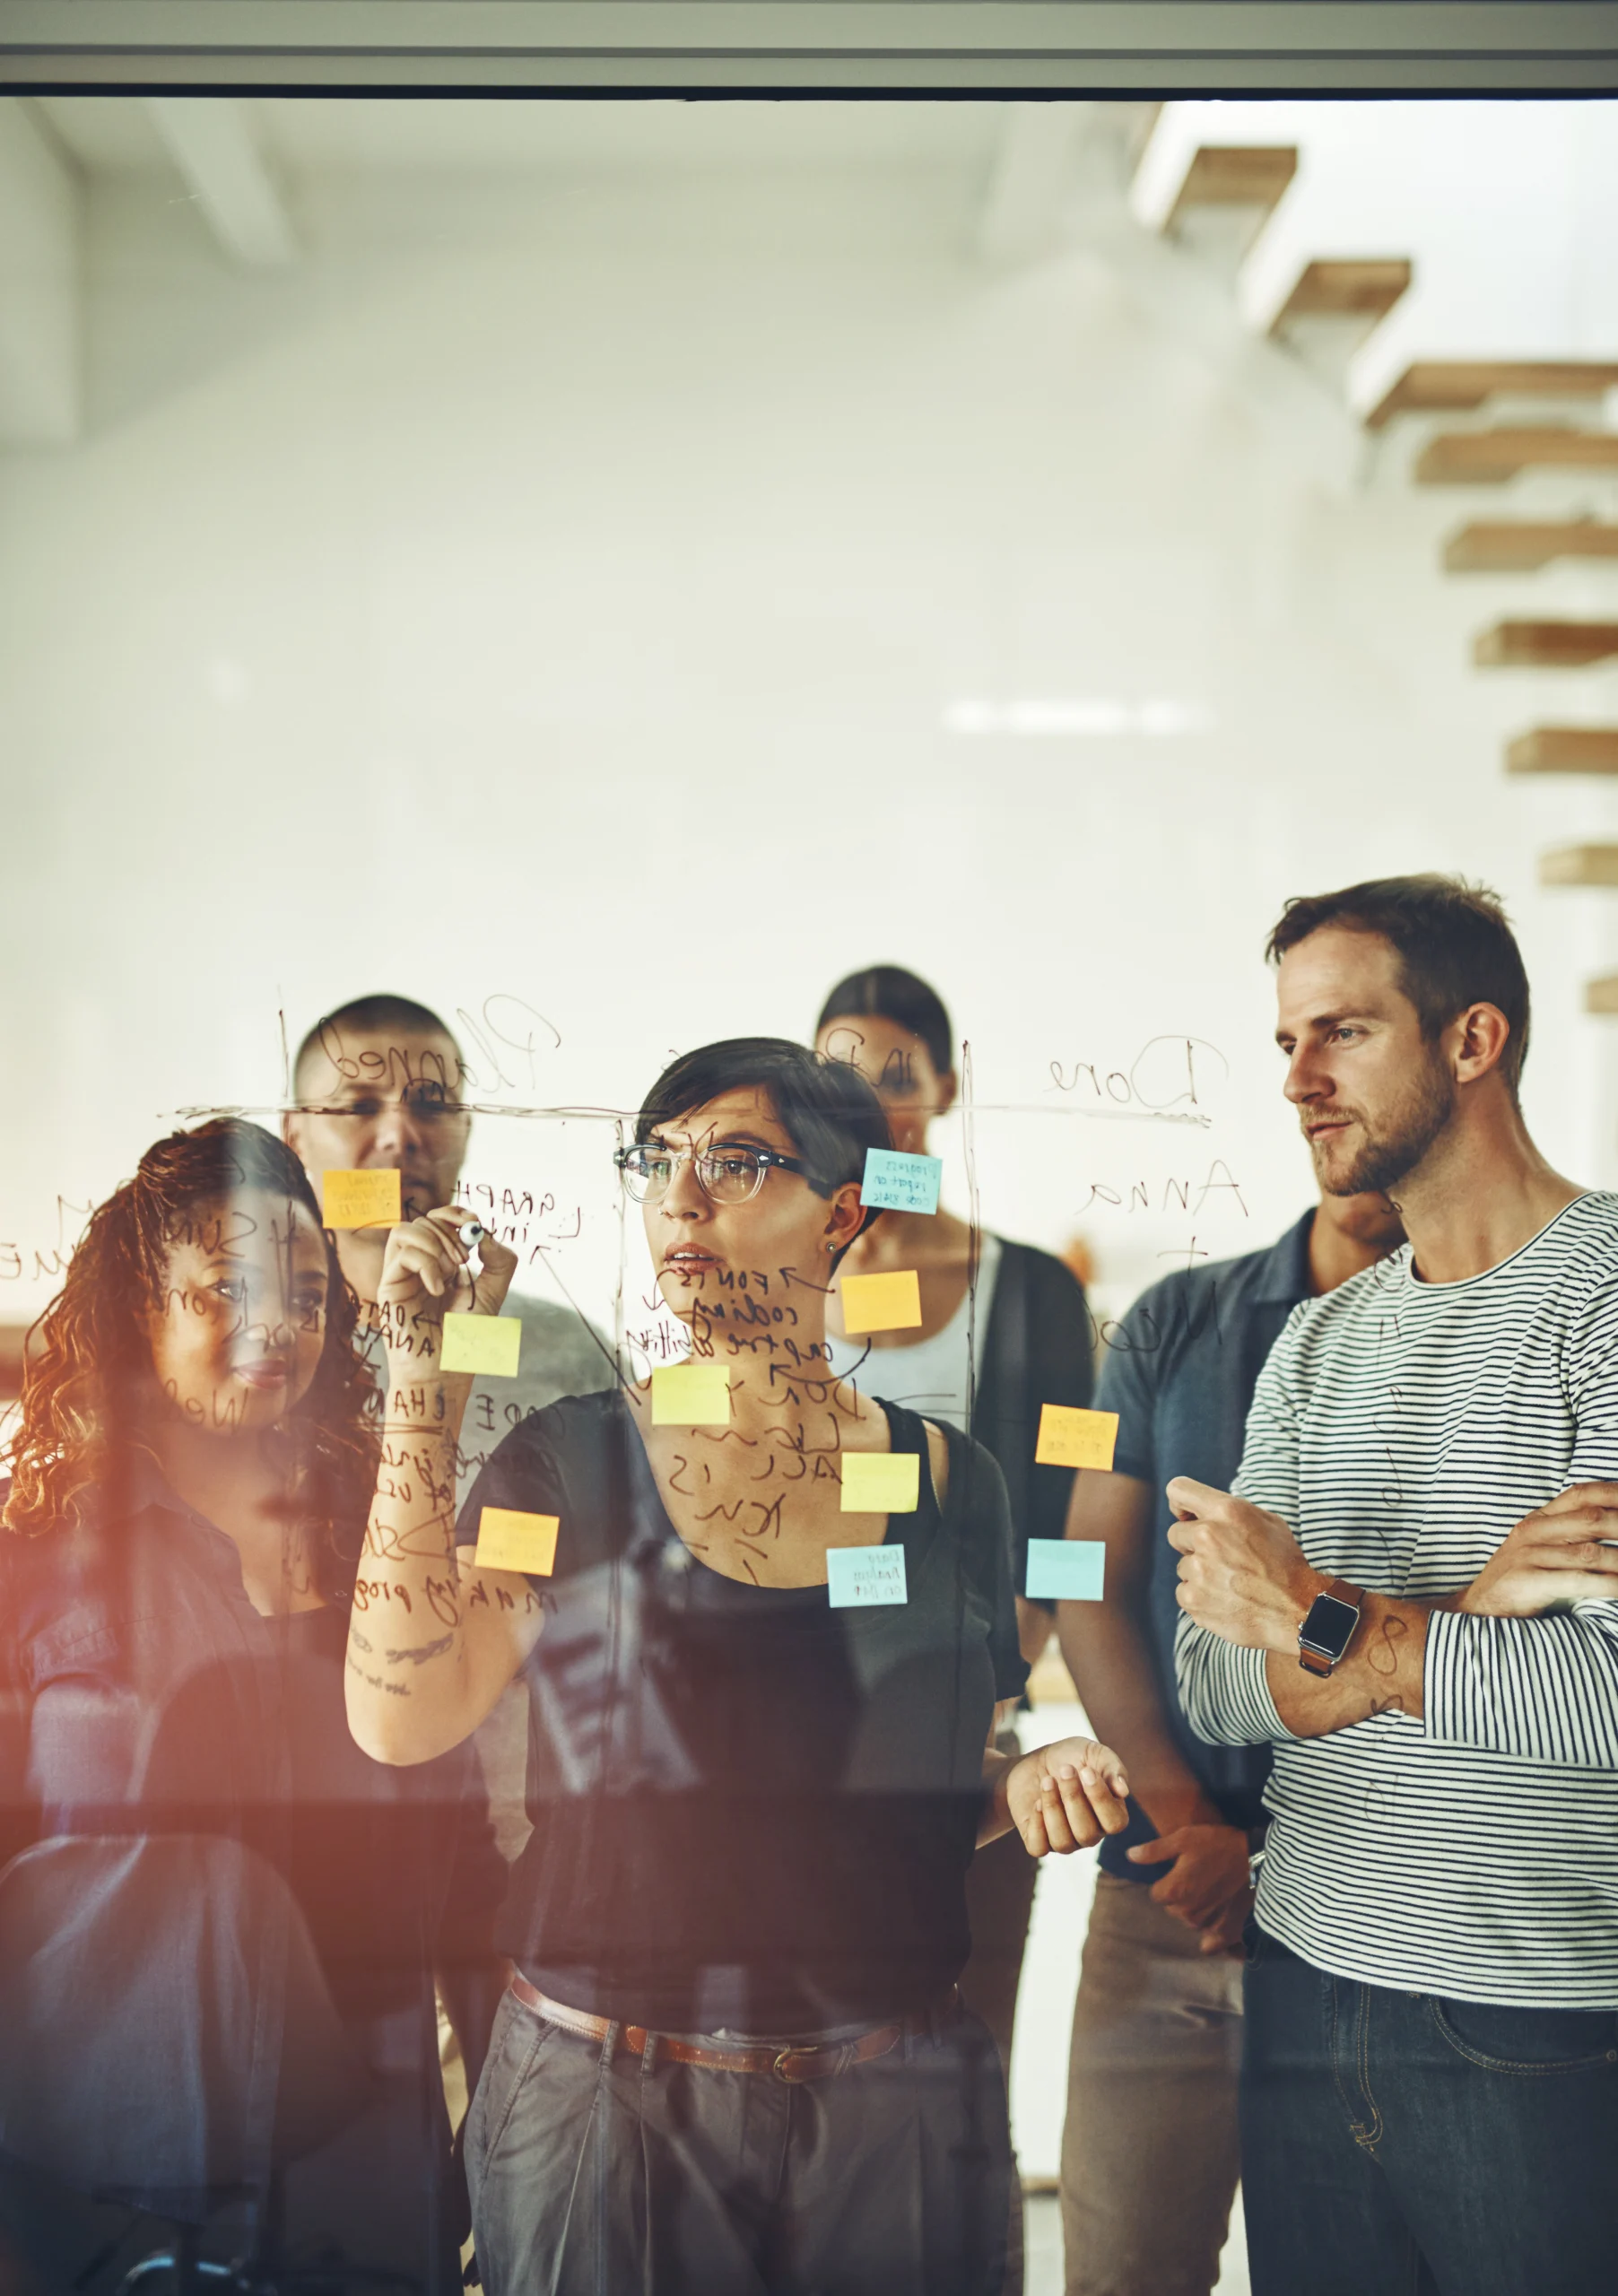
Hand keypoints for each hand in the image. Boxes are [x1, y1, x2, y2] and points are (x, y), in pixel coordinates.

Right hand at [377, 1206, 517, 1356]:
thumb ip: (499, 1262)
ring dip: (433, 1241)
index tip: (474, 1222)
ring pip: (404, 1230)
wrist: (446, 1371)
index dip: (455, 1213)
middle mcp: (419, 1266)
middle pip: (423, 1220)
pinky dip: (425, 1264)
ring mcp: (402, 1275)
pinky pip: (401, 1255)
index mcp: (441, 1263)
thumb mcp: (493, 1294)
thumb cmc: (466, 1338)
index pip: (439, 1220)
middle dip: (449, 1231)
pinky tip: (437, 1289)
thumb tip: (485, 1235)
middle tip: (465, 1258)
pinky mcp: (389, 1287)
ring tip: (452, 1270)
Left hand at [1006, 1736, 1129, 1857]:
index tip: (1086, 1770)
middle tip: (1065, 1770)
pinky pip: (1038, 1847)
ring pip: (1062, 1843)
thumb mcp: (1095, 1754)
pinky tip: (1037, 1801)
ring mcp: (1066, 1841)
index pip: (1115, 1823)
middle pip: (1086, 1833)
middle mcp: (1091, 1834)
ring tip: (1047, 1781)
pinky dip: (1036, 1824)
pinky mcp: (1040, 1841)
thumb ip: (1113, 1769)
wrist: (1038, 1760)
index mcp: (1111, 1816)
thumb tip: (1123, 1791)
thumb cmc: (1073, 1758)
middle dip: (1073, 1798)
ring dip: (1053, 1807)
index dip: (1100, 1798)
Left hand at [1127, 1823, 1252, 1950]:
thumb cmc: (1217, 1844)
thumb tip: (1129, 1856)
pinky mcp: (1228, 1932)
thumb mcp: (1182, 1838)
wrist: (1257, 1857)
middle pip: (1174, 1910)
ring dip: (1197, 1912)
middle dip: (1181, 1897)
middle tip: (1198, 1880)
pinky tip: (1215, 1929)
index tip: (1179, 1872)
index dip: (1166, 1882)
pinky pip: (1211, 1945)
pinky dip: (1211, 1940)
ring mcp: (1208, 1925)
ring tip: (1212, 1893)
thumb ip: (1153, 1851)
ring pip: (1192, 1922)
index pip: (1157, 1895)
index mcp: (1174, 1891)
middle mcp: (1187, 1912)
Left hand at [1167, 1477, 1323, 1653]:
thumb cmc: (1285, 1564)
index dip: (1180, 1505)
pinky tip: (1226, 1600)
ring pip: (1183, 1567)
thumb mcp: (1267, 1522)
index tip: (1187, 1518)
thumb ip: (1229, 1512)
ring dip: (1200, 1574)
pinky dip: (1200, 1598)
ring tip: (1230, 1583)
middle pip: (1175, 1534)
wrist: (1298, 1610)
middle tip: (1221, 1558)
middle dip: (1192, 1545)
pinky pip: (1184, 1593)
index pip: (1177, 1490)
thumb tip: (1200, 1511)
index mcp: (1226, 1511)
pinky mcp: (1193, 1599)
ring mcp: (1198, 1570)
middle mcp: (1207, 1536)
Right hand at [1459, 1484, 1617, 1615]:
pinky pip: (1577, 1581)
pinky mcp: (1527, 1582)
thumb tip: (1610, 1527)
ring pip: (1589, 1552)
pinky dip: (1607, 1585)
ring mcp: (1528, 1555)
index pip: (1580, 1494)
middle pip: (1591, 1519)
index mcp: (1537, 1519)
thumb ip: (1567, 1535)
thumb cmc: (1518, 1581)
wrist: (1477, 1610)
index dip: (1613, 1493)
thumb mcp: (1538, 1548)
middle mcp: (1532, 1531)